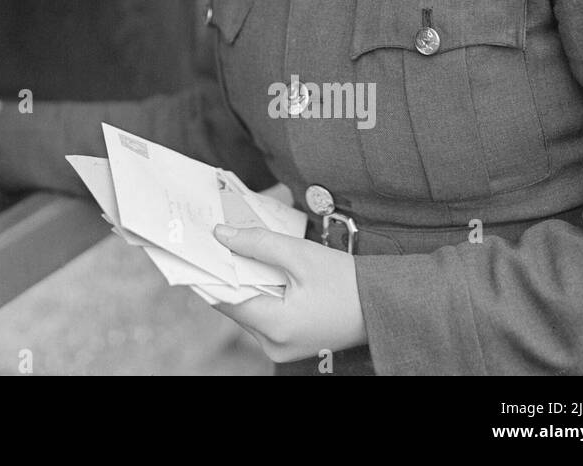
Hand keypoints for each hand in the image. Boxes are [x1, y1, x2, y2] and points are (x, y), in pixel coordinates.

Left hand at [209, 225, 366, 363]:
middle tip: (223, 241)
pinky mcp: (289, 343)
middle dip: (231, 273)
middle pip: (235, 304)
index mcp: (274, 327)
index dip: (211, 271)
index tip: (200, 248)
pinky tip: (267, 271)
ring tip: (247, 253)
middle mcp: (273, 344)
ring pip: (248, 309)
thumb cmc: (346, 282)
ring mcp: (281, 348)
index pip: (224, 299)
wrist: (382, 305)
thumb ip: (257, 243)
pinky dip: (262, 293)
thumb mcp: (300, 254)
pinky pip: (264, 315)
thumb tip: (221, 235)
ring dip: (247, 282)